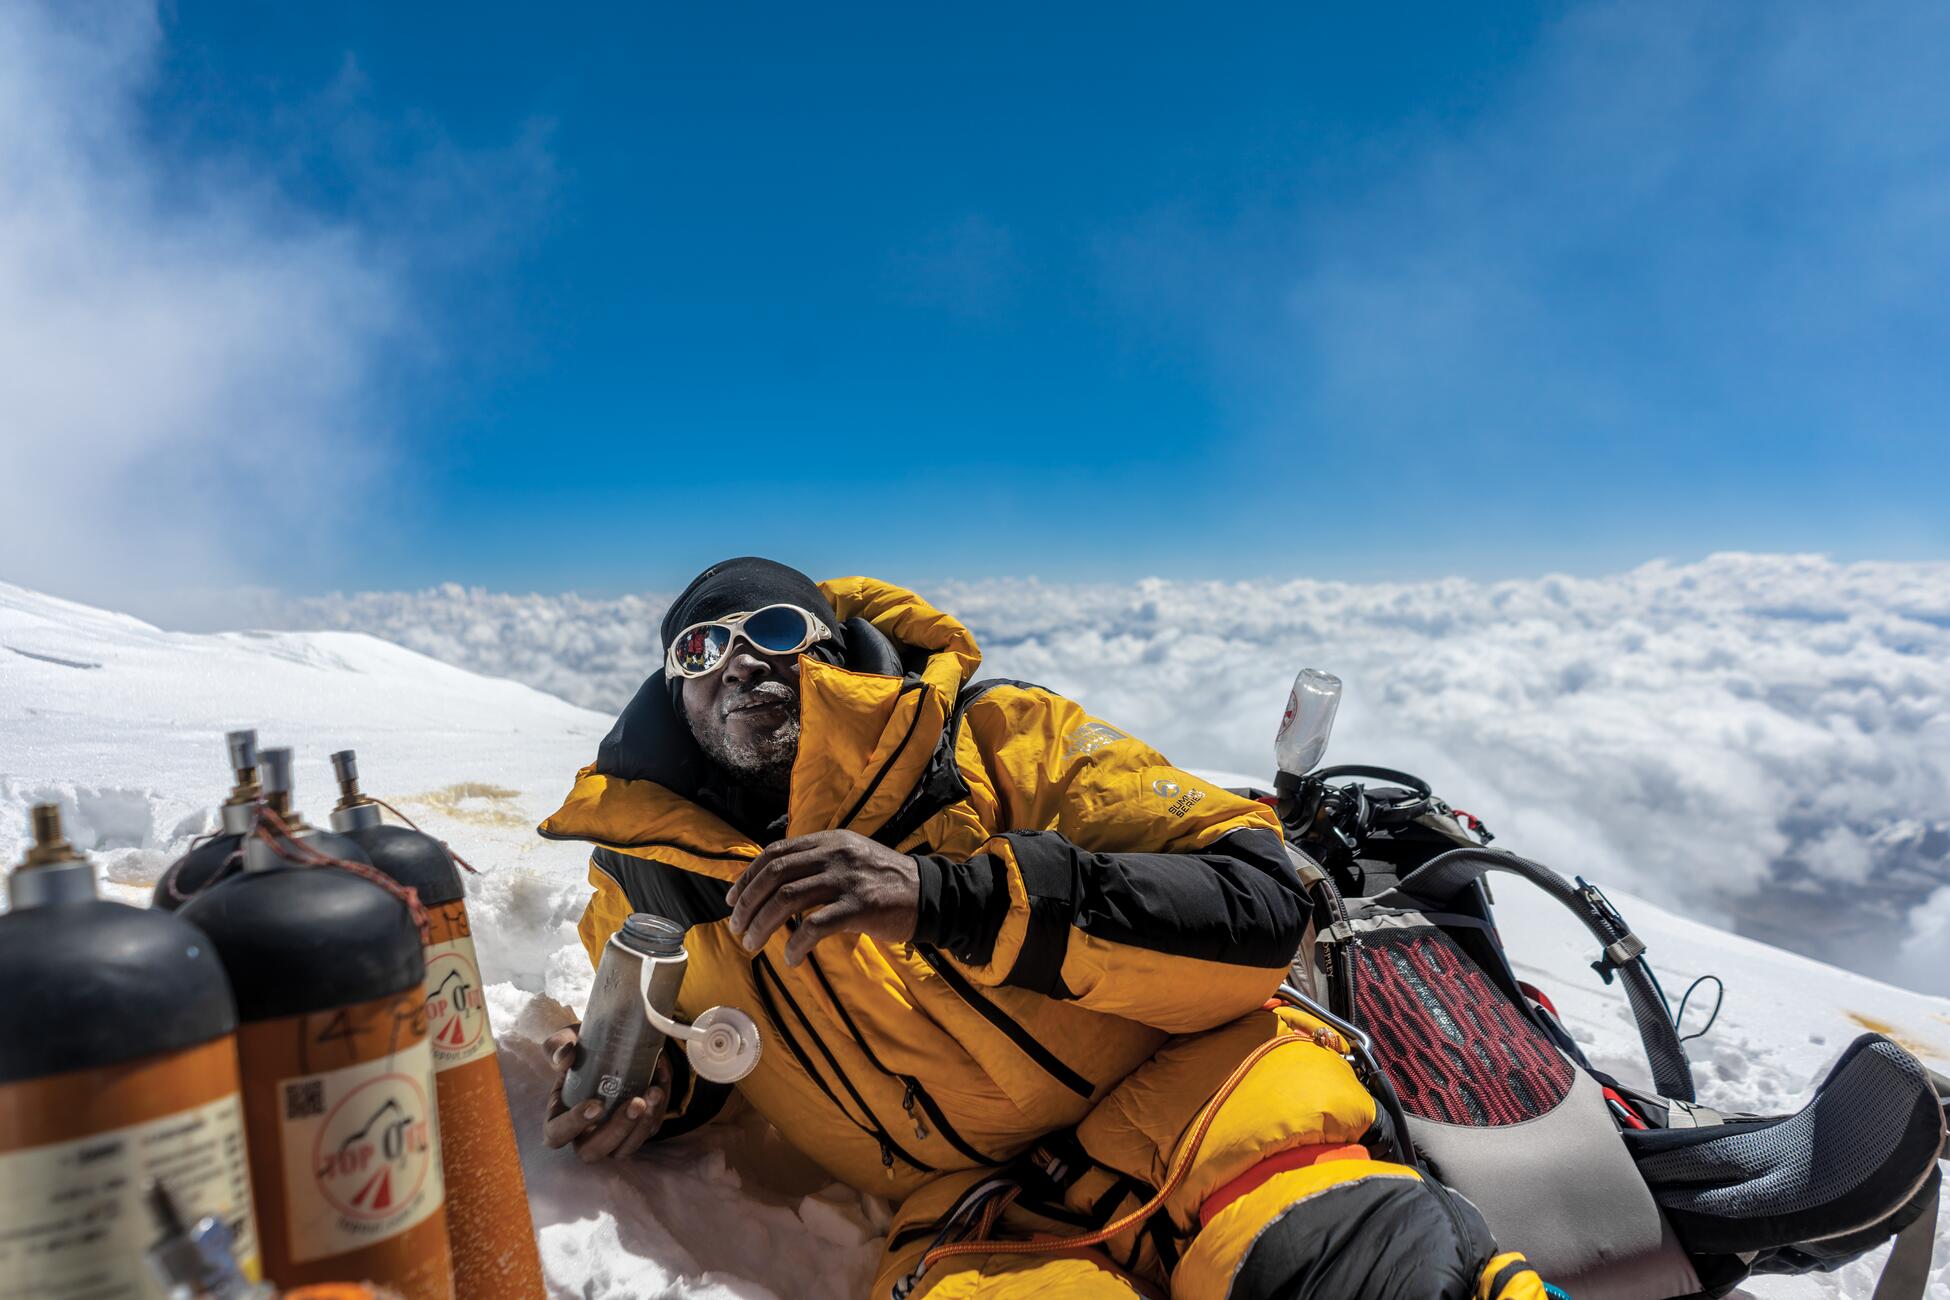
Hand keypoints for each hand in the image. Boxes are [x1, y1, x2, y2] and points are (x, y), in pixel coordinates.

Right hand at [541, 1025, 671, 1161]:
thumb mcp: (565, 1042)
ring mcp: (611, 1136)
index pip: (557, 1134)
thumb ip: (558, 1047)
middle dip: (617, 1129)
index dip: (574, 1125)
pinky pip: (649, 1129)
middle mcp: (583, 1134)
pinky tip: (661, 1081)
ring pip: (625, 1148)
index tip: (596, 1104)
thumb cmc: (581, 1049)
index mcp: (558, 1117)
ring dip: (643, 1125)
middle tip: (636, 1103)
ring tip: (655, 1093)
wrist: (609, 1044)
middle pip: (594, 1151)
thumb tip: (566, 1056)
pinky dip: (659, 1108)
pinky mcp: (636, 1130)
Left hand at [726, 829, 920, 965]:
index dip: (748, 877)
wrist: (929, 895)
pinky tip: (791, 958)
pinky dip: (796, 944)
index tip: (732, 900)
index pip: (775, 853)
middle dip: (748, 904)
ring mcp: (846, 879)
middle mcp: (834, 855)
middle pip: (775, 875)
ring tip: (753, 944)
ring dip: (762, 925)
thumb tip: (774, 886)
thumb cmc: (885, 882)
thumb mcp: (850, 858)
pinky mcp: (859, 906)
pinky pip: (815, 926)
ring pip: (787, 899)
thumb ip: (817, 864)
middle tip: (737, 929)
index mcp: (828, 841)